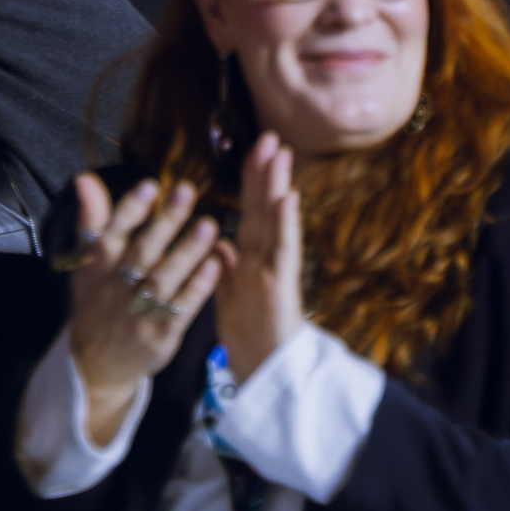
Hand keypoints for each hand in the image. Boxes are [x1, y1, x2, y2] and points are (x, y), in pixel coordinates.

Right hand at [63, 173, 223, 444]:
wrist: (97, 365)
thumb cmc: (98, 303)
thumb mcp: (86, 264)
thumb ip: (92, 220)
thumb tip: (85, 179)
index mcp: (98, 267)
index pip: (111, 234)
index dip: (130, 210)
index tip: (151, 185)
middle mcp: (117, 289)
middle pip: (142, 253)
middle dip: (165, 222)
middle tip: (188, 191)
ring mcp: (139, 314)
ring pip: (164, 279)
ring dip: (187, 252)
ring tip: (209, 224)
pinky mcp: (161, 336)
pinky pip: (182, 309)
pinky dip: (198, 287)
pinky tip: (216, 264)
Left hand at [212, 133, 305, 381]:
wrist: (265, 373)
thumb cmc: (250, 337)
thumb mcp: (230, 299)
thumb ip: (226, 270)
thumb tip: (221, 244)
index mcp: (249, 259)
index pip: (250, 212)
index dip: (252, 181)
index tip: (254, 149)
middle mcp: (263, 259)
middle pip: (263, 208)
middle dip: (266, 172)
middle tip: (271, 136)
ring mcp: (273, 270)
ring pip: (274, 221)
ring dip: (277, 186)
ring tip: (280, 154)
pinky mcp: (280, 286)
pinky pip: (282, 250)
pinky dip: (286, 224)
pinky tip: (288, 198)